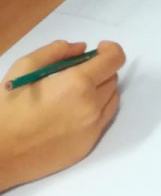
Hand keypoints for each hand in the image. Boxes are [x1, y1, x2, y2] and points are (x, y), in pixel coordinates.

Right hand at [0, 39, 123, 191]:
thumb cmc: (7, 110)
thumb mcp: (25, 67)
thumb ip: (56, 51)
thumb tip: (82, 48)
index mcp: (78, 84)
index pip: (115, 59)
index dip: (110, 49)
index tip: (99, 49)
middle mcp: (91, 107)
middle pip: (112, 78)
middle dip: (101, 70)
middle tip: (78, 72)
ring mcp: (91, 129)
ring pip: (111, 99)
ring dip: (101, 90)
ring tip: (76, 93)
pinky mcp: (87, 147)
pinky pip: (103, 120)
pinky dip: (97, 110)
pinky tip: (73, 112)